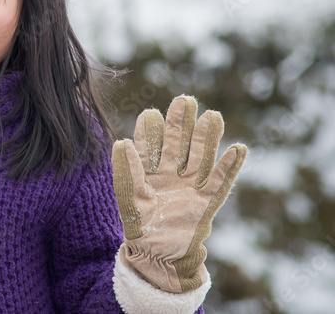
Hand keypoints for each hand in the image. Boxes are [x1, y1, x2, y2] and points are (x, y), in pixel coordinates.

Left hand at [112, 95, 246, 292]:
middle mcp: (172, 175)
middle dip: (181, 124)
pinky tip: (238, 148)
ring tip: (212, 115)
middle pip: (178, 144)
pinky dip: (230, 165)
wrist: (160, 257)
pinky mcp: (208, 202)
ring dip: (206, 137)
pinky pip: (221, 181)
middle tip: (185, 100)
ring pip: (200, 156)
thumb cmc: (141, 229)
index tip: (150, 113)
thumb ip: (126, 171)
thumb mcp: (130, 199)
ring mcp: (191, 187)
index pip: (150, 146)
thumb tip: (119, 141)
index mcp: (149, 173)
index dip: (150, 130)